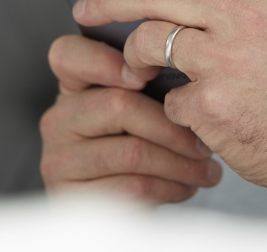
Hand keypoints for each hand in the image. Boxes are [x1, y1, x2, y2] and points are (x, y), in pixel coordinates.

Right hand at [40, 34, 221, 202]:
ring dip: (179, 163)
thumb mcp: (137, 111)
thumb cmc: (136, 147)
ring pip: (131, 152)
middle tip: (204, 141)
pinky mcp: (72, 196)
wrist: (115, 211)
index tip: (149, 73)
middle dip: (172, 126)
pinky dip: (169, 187)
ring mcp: (60, 158)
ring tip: (207, 169)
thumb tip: (191, 74)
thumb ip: (149, 86)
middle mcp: (59, 118)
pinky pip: (131, 187)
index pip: (68, 55)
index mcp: (74, 86)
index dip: (106, 60)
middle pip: (117, 105)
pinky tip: (188, 187)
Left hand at [72, 0, 266, 209]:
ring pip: (149, 41)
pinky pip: (165, 94)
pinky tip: (196, 111)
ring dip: (134, 57)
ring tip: (140, 68)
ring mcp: (228, 60)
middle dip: (109, 0)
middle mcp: (248, 17)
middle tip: (88, 7)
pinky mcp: (211, 104)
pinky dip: (171, 104)